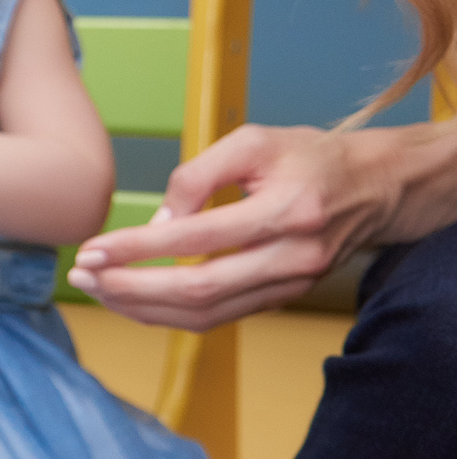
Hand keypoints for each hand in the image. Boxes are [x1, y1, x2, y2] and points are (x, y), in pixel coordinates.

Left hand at [68, 122, 456, 329]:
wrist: (376, 186)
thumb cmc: (308, 156)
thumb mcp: (253, 141)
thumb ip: (198, 175)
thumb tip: (157, 225)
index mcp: (288, 211)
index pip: (198, 239)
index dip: (137, 248)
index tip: (92, 249)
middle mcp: (293, 257)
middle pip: (200, 291)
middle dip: (131, 288)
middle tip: (83, 277)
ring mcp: (290, 285)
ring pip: (207, 315)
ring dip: (143, 308)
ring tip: (97, 290)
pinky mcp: (282, 298)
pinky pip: (219, 317)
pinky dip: (170, 314)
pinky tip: (133, 298)